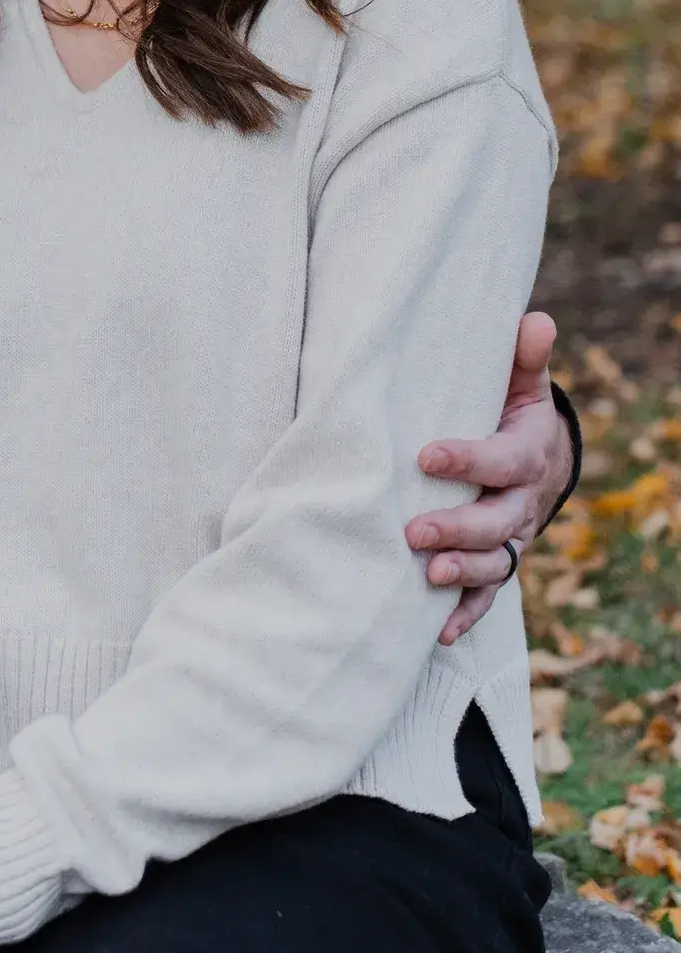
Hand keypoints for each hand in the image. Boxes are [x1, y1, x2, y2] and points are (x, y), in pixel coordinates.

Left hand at [406, 309, 570, 643]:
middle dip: (458, 529)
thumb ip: (523, 357)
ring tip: (426, 577)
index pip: (503, 461)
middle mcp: (521, 502)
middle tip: (415, 531)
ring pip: (494, 563)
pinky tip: (437, 631)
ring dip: (461, 574)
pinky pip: (486, 595)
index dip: (469, 460)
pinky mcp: (496, 560)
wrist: (538, 457)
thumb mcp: (522, 382)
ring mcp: (510, 537)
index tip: (426, 455)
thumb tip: (536, 321)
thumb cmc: (513, 410)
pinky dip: (465, 614)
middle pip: (496, 523)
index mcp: (526, 453)